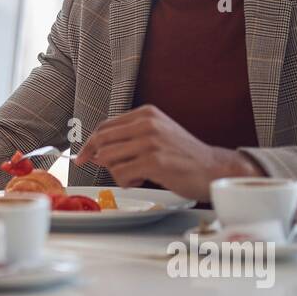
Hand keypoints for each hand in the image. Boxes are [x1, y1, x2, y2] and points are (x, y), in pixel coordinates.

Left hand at [74, 104, 262, 200]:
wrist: (214, 168)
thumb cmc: (184, 156)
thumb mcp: (157, 135)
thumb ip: (129, 138)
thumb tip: (95, 152)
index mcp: (146, 114)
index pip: (105, 126)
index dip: (89, 144)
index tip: (82, 157)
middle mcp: (146, 123)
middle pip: (101, 140)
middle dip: (95, 158)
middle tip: (103, 170)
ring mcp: (150, 142)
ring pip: (108, 158)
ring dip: (116, 173)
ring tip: (135, 175)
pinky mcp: (153, 161)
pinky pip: (120, 173)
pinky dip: (126, 181)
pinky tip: (141, 180)